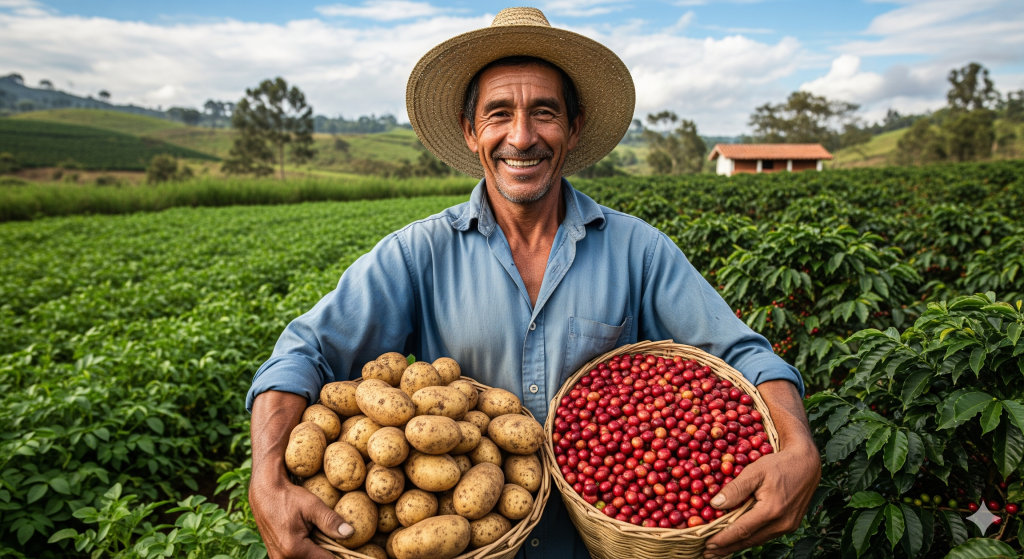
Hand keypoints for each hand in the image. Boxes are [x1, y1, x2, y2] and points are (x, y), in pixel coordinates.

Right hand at [250, 391, 354, 558]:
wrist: (263, 491)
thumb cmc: (287, 496)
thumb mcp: (311, 505)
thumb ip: (330, 521)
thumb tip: (350, 533)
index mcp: (294, 549)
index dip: (343, 558)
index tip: (356, 556)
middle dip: (331, 555)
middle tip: (346, 549)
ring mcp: (278, 558)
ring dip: (319, 554)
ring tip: (332, 543)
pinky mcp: (276, 555)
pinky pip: (297, 558)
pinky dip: (309, 552)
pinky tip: (318, 541)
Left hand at [703, 380, 820, 557]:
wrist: (807, 464)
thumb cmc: (779, 464)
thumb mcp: (755, 471)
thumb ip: (735, 489)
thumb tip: (715, 504)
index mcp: (771, 510)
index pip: (741, 530)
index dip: (722, 539)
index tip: (706, 545)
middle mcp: (781, 523)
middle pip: (749, 540)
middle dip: (727, 548)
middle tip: (707, 554)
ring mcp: (788, 526)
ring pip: (758, 540)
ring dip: (737, 546)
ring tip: (719, 550)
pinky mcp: (790, 524)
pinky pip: (766, 535)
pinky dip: (750, 538)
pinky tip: (739, 540)